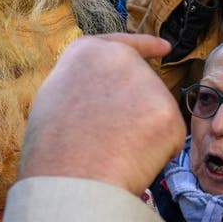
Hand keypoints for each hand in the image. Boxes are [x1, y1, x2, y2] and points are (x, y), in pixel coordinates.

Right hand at [19, 34, 184, 195]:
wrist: (72, 178)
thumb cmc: (53, 148)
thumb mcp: (56, 98)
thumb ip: (85, 84)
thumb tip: (106, 95)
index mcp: (88, 52)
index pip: (123, 43)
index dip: (146, 45)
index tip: (165, 48)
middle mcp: (121, 59)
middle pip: (141, 84)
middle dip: (134, 110)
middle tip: (108, 139)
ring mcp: (148, 83)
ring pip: (155, 113)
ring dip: (142, 133)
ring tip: (110, 149)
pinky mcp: (169, 112)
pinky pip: (168, 137)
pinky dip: (156, 153)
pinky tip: (132, 159)